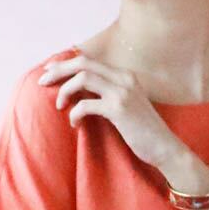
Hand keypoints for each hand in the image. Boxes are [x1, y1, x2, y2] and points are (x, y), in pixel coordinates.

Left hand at [39, 51, 184, 173]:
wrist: (166, 149)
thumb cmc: (144, 133)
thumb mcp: (126, 109)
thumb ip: (108, 97)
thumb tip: (81, 95)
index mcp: (124, 75)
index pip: (89, 60)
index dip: (66, 64)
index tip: (50, 72)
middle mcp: (124, 78)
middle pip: (83, 63)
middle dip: (59, 70)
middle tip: (43, 82)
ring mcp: (122, 92)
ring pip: (83, 77)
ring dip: (65, 90)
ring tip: (59, 105)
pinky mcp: (119, 109)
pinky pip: (87, 104)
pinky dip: (75, 113)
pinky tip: (74, 124)